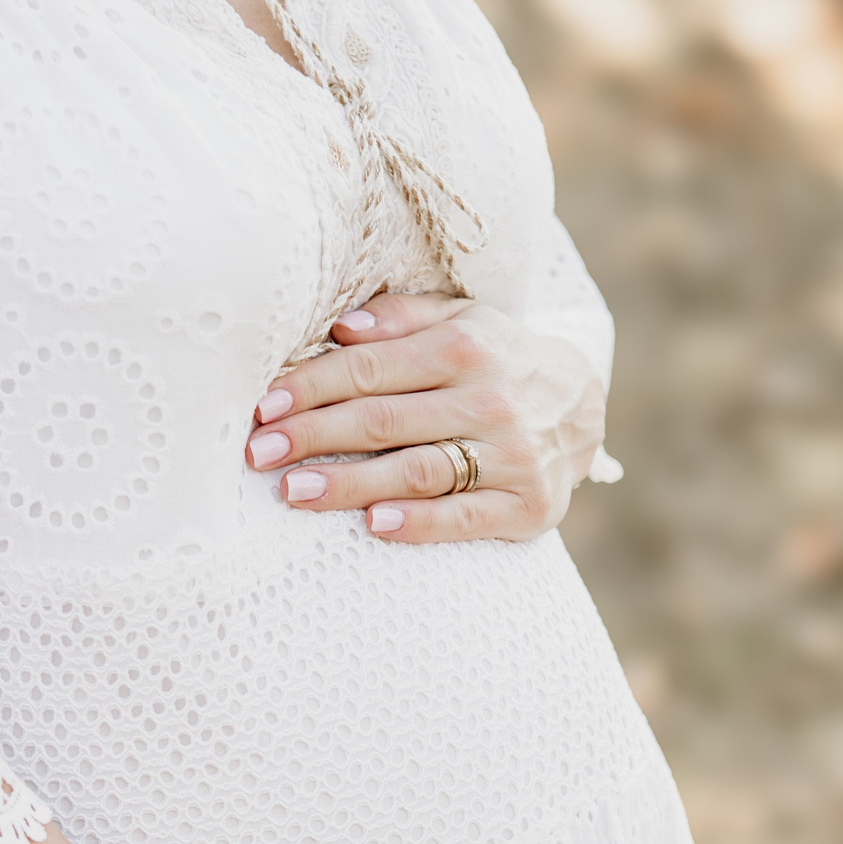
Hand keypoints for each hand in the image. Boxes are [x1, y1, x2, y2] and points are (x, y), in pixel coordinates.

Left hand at [243, 293, 608, 542]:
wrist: (582, 406)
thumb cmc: (497, 360)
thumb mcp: (462, 320)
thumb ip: (403, 318)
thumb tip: (343, 328)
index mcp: (465, 349)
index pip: (372, 369)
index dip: (313, 388)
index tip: (265, 408)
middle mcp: (490, 400)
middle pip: (385, 421)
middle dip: (315, 437)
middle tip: (260, 453)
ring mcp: (512, 456)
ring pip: (418, 471)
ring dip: (351, 485)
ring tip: (296, 491)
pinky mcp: (527, 506)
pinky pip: (464, 518)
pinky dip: (419, 523)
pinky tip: (373, 525)